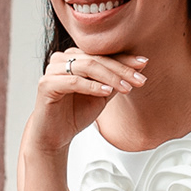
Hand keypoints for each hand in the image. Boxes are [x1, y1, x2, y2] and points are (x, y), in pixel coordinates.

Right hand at [23, 47, 146, 158]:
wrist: (54, 136)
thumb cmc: (75, 113)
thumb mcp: (102, 94)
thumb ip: (116, 79)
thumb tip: (140, 64)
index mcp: (74, 57)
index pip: (102, 54)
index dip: (124, 59)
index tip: (143, 64)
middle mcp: (62, 59)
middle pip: (97, 59)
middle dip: (121, 70)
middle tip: (139, 80)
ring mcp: (53, 70)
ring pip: (87, 67)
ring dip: (110, 77)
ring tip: (126, 88)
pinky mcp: (46, 84)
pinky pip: (74, 81)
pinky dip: (92, 86)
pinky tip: (107, 91)